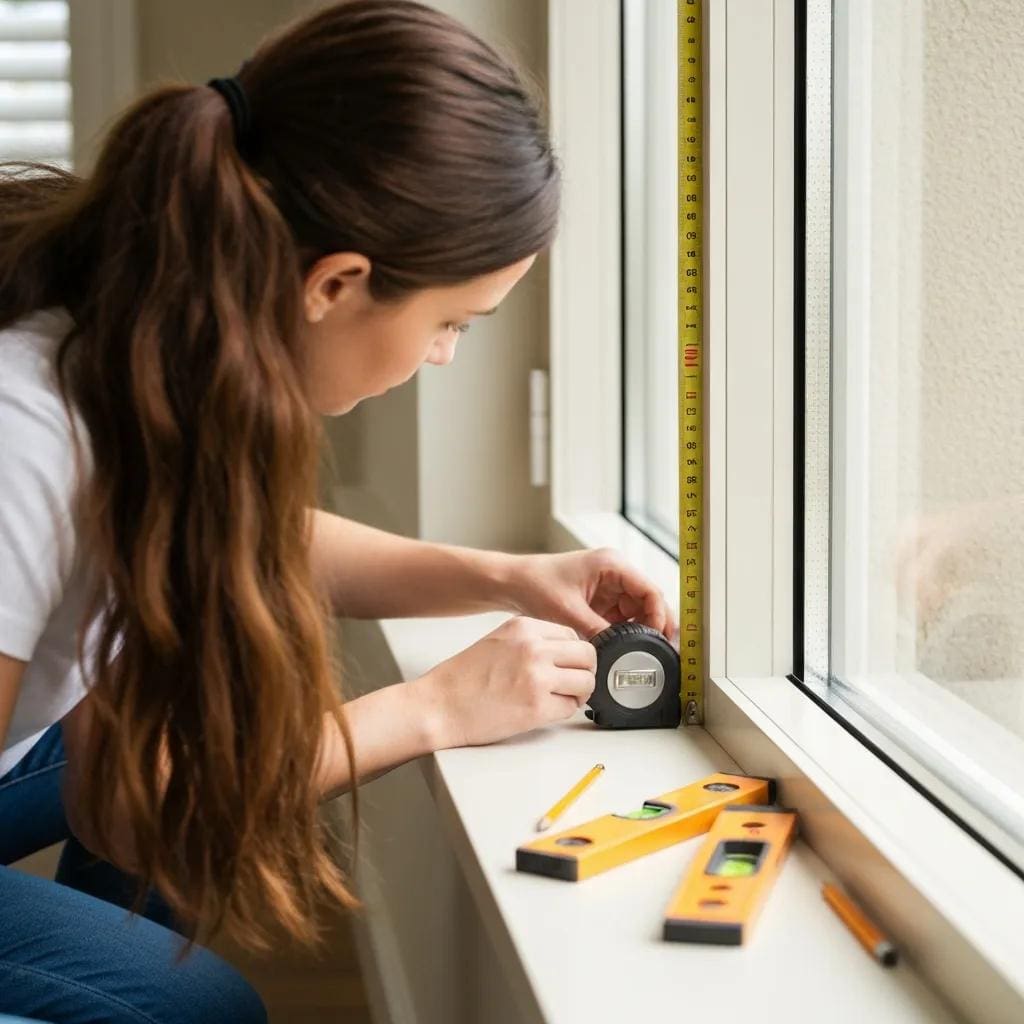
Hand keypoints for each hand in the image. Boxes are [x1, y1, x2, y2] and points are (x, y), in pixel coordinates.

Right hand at [411, 616, 596, 747]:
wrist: (438, 706)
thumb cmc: (462, 679)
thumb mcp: (499, 641)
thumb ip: (532, 641)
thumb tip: (565, 653)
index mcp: (524, 628)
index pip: (573, 635)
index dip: (574, 654)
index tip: (567, 666)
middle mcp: (534, 648)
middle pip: (587, 656)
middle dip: (584, 672)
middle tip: (572, 684)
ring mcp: (537, 677)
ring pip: (586, 682)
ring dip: (577, 694)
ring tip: (558, 699)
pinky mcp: (537, 707)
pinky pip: (570, 708)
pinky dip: (562, 712)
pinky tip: (542, 711)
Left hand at [504, 548, 677, 641]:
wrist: (512, 583)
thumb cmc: (536, 584)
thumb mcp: (569, 612)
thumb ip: (598, 631)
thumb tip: (619, 651)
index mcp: (612, 564)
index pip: (650, 590)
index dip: (660, 615)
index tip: (660, 638)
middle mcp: (614, 572)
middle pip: (648, 601)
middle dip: (654, 625)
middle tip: (660, 650)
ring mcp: (608, 586)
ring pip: (637, 611)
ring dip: (640, 630)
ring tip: (642, 652)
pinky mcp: (600, 600)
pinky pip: (622, 617)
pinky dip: (625, 632)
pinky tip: (624, 647)